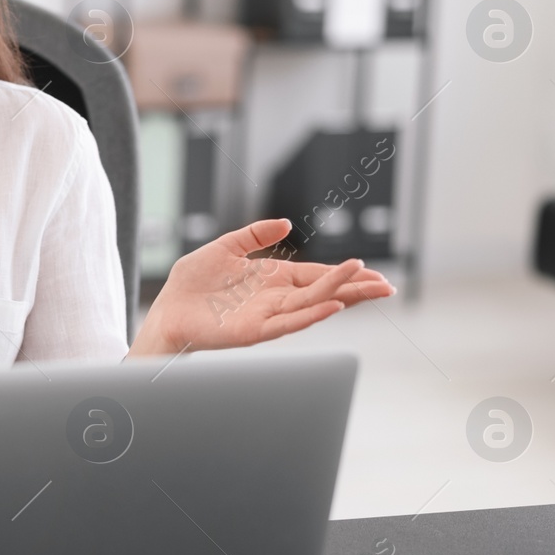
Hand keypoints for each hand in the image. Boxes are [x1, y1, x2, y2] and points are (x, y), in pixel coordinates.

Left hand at [131, 218, 393, 356]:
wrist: (167, 309)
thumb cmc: (193, 282)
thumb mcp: (226, 246)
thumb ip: (255, 233)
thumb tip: (287, 224)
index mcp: (273, 279)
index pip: (318, 277)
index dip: (345, 274)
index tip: (373, 272)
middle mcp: (276, 299)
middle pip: (325, 293)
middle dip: (356, 289)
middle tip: (387, 286)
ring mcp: (268, 316)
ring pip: (313, 306)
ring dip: (340, 295)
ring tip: (367, 285)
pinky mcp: (255, 330)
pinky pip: (289, 324)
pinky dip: (311, 315)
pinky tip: (332, 307)